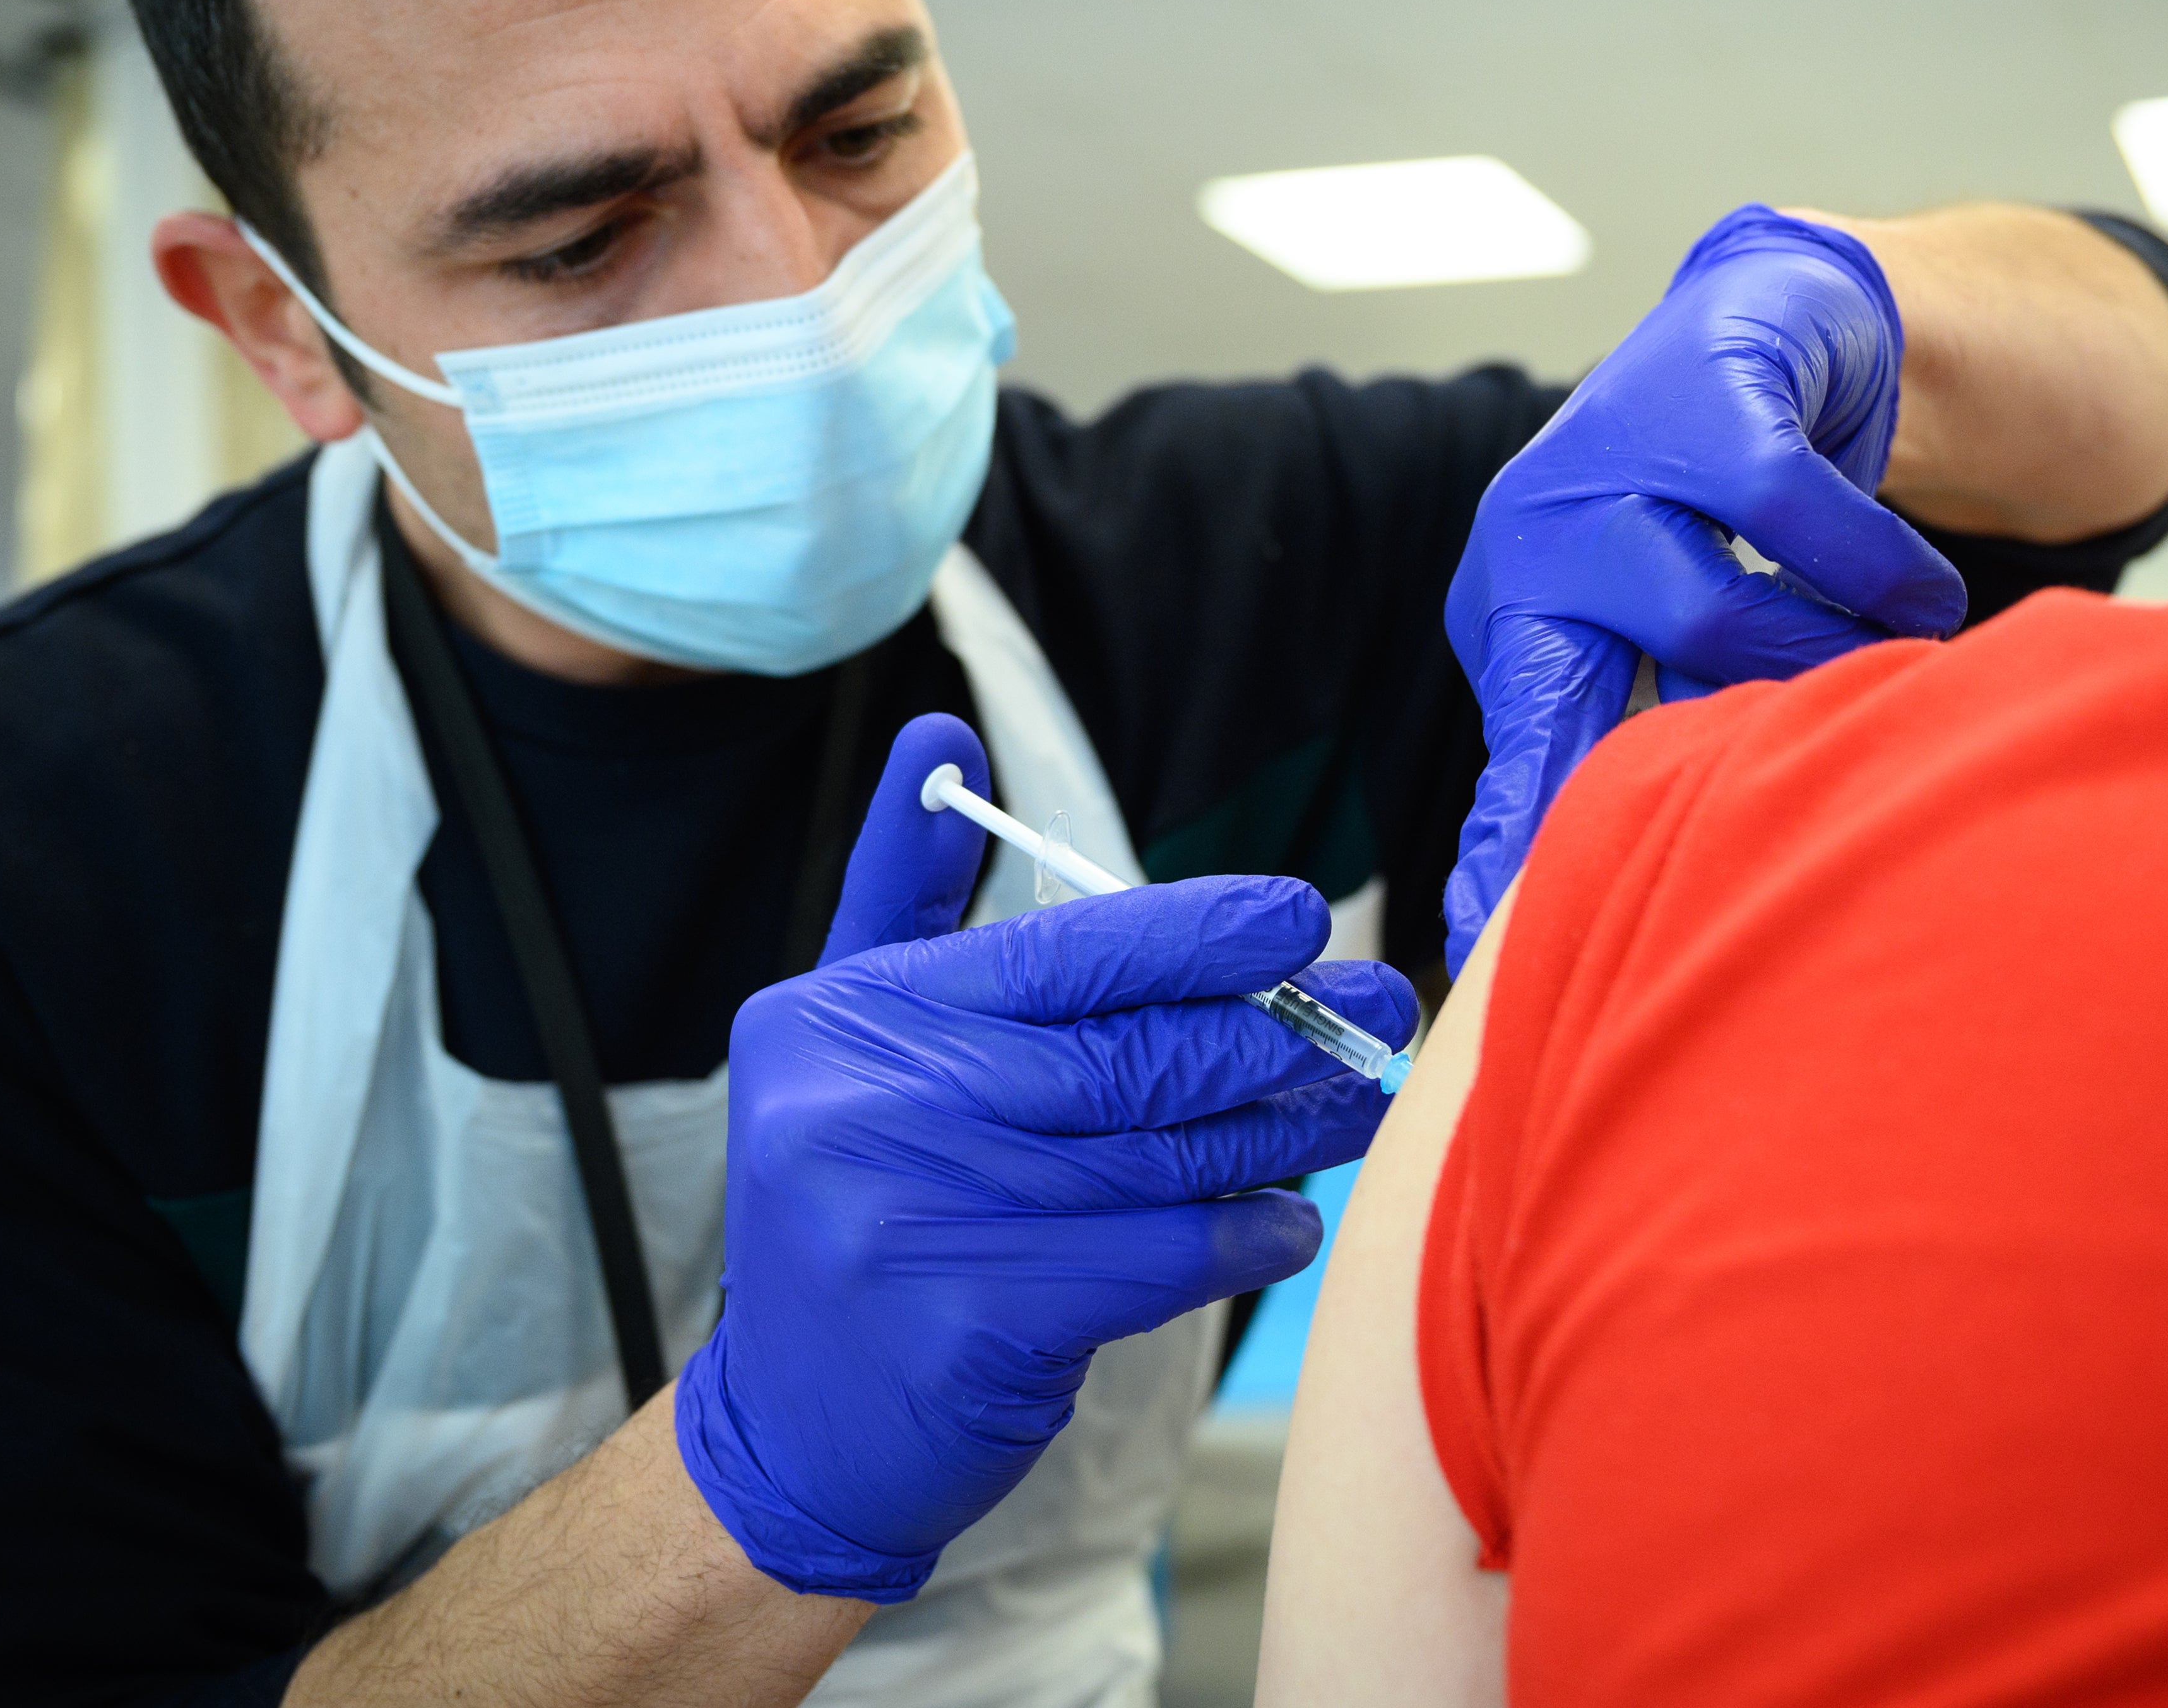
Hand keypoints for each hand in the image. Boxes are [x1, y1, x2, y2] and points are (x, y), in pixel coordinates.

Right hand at [676, 713, 1416, 1600]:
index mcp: (846, 1016)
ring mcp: (918, 1219)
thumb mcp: (850, 1035)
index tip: (1295, 914)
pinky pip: (1162, 1255)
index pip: (1062, 950)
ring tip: (1357, 1102)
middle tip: (1374, 1007)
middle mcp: (870, 1106)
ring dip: (1283, 1128)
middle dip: (1274, 1027)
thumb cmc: (861, 1204)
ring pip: (1162, 1154)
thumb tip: (942, 737)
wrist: (793, 1430)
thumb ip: (910, 893)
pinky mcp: (978, 1326)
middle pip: (1129, 1051)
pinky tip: (1291, 1220)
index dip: (1195, 929)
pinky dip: (1245, 1235)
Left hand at [1442, 205, 1965, 970]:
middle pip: (1585, 698)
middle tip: (1755, 821)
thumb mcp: (1662, 624)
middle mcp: (1534, 537)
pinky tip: (1918, 595)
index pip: (1512, 751)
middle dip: (1667, 778)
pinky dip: (1878, 570)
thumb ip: (1650, 732)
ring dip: (1823, 659)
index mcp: (1515, 613)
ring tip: (1885, 661)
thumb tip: (1655, 892)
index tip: (1479, 943)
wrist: (1778, 317)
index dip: (1506, 846)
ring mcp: (1607, 457)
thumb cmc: (1718, 509)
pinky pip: (1797, 518)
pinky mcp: (1702, 393)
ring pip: (1713, 619)